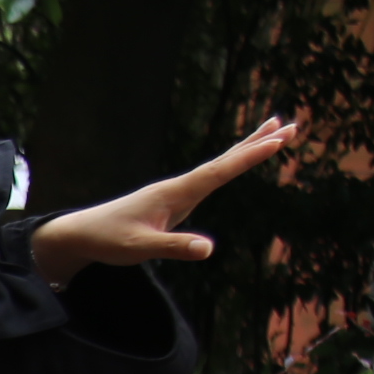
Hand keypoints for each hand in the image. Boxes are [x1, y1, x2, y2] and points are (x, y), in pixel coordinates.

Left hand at [35, 114, 302, 276]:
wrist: (81, 234)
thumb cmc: (108, 240)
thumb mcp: (140, 248)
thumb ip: (174, 247)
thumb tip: (209, 248)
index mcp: (175, 192)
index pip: (221, 170)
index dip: (250, 155)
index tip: (278, 139)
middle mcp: (179, 186)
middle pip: (225, 160)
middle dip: (258, 143)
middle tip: (291, 125)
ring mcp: (178, 191)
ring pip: (220, 165)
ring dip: (247, 149)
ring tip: (275, 131)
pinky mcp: (175, 200)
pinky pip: (210, 178)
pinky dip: (230, 166)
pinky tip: (237, 163)